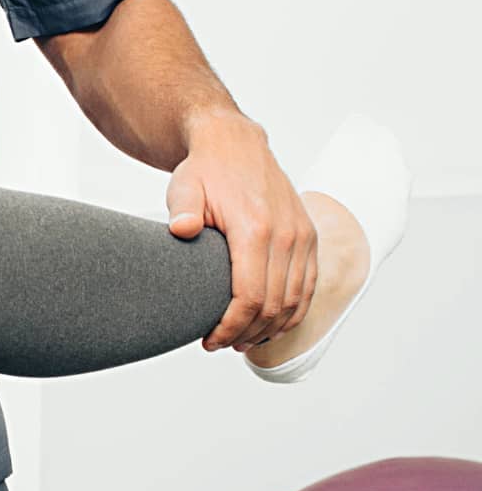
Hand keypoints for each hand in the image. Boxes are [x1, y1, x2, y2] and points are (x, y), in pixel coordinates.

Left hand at [164, 117, 316, 352]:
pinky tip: (270, 325)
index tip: (209, 341)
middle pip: (274, 305)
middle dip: (246, 334)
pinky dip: (293, 312)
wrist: (236, 145)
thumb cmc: (205, 171)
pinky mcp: (309, 237)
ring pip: (296, 301)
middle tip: (219, 345)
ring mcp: (303, 236)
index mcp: (255, 229)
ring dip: (270, 328)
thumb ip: (182, 210)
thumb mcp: (184, 187)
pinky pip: (308, 286)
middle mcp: (286, 235)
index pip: (250, 297)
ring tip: (241, 342)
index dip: (231, 327)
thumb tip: (180, 230)